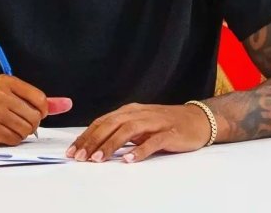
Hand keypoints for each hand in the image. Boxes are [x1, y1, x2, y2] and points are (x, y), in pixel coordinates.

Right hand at [0, 75, 72, 146]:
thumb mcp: (10, 95)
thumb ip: (38, 100)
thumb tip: (67, 103)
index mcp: (6, 81)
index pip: (39, 98)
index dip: (42, 111)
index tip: (36, 114)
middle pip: (34, 116)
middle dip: (31, 125)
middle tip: (20, 124)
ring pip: (25, 129)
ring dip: (21, 134)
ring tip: (9, 128)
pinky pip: (13, 139)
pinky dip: (11, 140)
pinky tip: (1, 134)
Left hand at [67, 103, 211, 163]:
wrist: (198, 120)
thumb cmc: (166, 124)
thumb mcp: (140, 125)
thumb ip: (121, 132)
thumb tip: (96, 145)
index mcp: (130, 111)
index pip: (103, 122)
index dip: (86, 135)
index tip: (73, 150)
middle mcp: (140, 114)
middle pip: (111, 125)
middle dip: (93, 141)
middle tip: (80, 157)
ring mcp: (155, 123)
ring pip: (128, 131)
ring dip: (111, 145)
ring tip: (98, 159)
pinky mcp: (169, 133)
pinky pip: (153, 142)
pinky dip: (139, 150)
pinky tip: (129, 159)